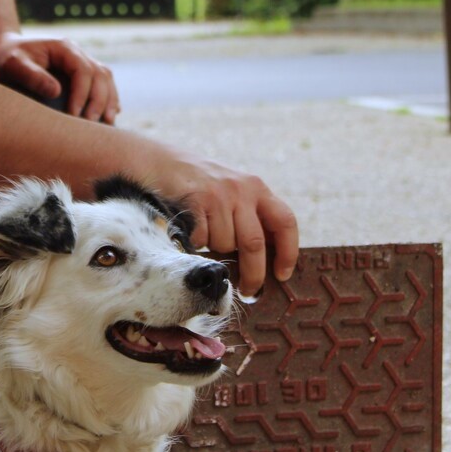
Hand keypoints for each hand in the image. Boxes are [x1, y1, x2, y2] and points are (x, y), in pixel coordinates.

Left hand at [0, 33, 119, 123]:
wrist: (6, 52)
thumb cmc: (7, 58)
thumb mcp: (13, 65)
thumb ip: (32, 76)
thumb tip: (56, 91)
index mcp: (64, 48)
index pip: (82, 70)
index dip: (82, 93)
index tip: (74, 115)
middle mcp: (77, 53)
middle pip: (100, 74)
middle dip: (99, 100)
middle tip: (90, 124)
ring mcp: (81, 62)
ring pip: (105, 78)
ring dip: (109, 100)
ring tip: (108, 123)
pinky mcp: (81, 73)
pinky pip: (102, 84)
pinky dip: (108, 99)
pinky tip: (110, 116)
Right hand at [154, 152, 298, 296]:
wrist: (162, 161)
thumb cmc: (200, 185)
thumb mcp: (234, 192)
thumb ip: (251, 216)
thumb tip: (267, 260)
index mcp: (258, 189)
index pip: (285, 222)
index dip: (288, 252)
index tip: (282, 275)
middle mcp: (242, 190)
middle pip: (254, 243)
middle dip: (253, 273)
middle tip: (248, 290)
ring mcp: (218, 195)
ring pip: (224, 244)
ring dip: (215, 251)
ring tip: (206, 238)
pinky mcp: (195, 201)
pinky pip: (202, 239)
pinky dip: (197, 243)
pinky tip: (191, 231)